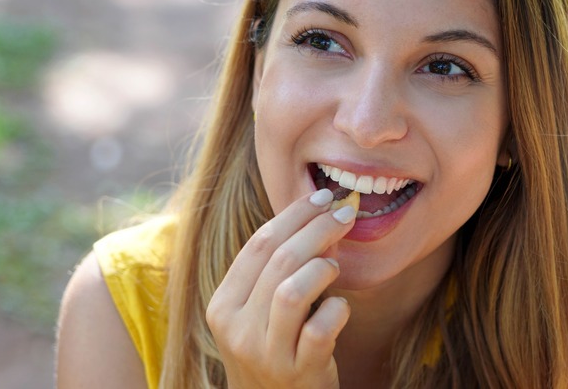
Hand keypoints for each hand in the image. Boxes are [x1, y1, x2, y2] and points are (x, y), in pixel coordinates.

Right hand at [206, 189, 355, 388]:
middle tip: (345, 214)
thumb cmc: (273, 350)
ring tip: (335, 267)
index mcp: (222, 306)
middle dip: (317, 229)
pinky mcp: (298, 373)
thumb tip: (318, 220)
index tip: (321, 197)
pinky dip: (337, 309)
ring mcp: (266, 354)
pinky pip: (320, 328)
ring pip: (292, 291)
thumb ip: (275, 273)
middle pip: (278, 261)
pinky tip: (339, 308)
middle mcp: (236, 330)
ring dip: (322, 269)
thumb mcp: (258, 313)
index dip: (293, 215)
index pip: (257, 246)